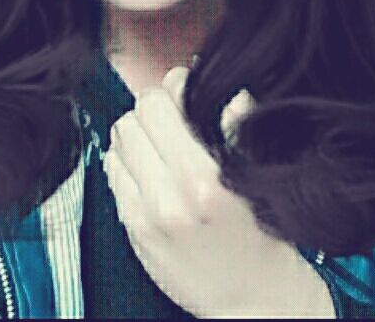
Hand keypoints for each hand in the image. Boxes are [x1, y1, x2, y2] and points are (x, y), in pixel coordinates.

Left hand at [103, 66, 334, 318]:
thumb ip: (224, 116)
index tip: (183, 94)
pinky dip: (128, 164)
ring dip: (138, 137)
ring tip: (162, 148)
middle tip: (171, 120)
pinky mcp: (134, 230)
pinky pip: (113, 172)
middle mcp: (169, 197)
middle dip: (152, 113)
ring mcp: (147, 215)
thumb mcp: (252, 166)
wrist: (255, 297)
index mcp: (203, 176)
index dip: (170, 90)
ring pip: (117, 142)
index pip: (156, 105)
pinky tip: (153, 173)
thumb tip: (189, 76)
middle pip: (131, 119)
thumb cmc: (262, 230)